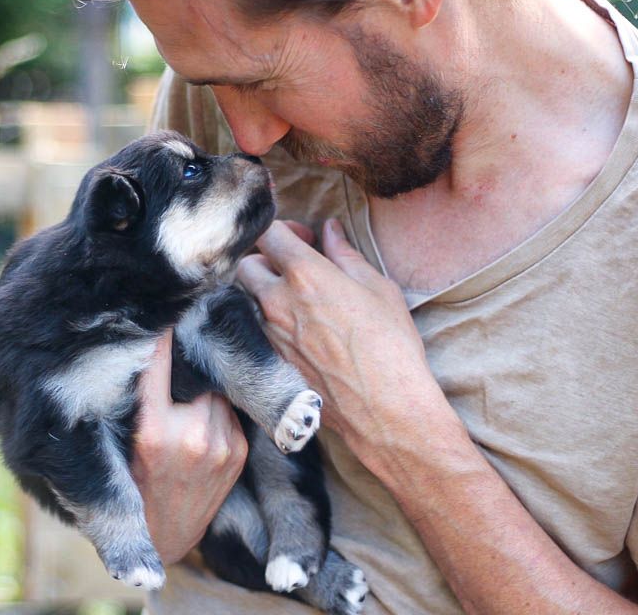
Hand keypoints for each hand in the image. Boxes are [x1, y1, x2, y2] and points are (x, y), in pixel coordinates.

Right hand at [131, 330, 248, 564]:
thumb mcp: (118, 444)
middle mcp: (191, 435)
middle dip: (186, 360)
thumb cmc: (130, 484)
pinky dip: (215, 407)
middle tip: (177, 344)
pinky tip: (198, 419)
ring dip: (201, 385)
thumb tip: (143, 347)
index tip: (162, 306)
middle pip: (193, 370)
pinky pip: (229, 408)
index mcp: (152, 431)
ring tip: (184, 395)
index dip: (162, 331)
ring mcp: (221, 444)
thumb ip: (133, 402)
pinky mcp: (239, 452)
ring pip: (214, 387)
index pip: (159, 361)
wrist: (163, 538)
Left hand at [237, 219, 454, 472]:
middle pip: (248, 266)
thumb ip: (346, 255)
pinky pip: (257, 330)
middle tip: (293, 267)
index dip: (284, 228)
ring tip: (296, 299)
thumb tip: (330, 231)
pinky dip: (269, 321)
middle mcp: (277, 302)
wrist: (383, 408)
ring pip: (248, 299)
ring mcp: (270, 334)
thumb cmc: (390, 346)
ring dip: (265, 291)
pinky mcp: (271, 360)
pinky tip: (298, 329)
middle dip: (266, 259)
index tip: (304, 238)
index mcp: (305, 275)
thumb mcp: (378, 288)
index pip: (269, 234)